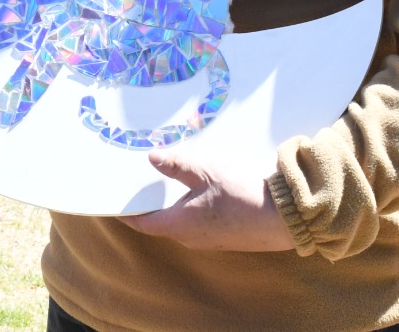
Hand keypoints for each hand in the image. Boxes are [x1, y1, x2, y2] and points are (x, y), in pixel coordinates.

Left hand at [120, 152, 295, 251]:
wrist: (284, 217)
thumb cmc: (241, 194)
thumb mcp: (205, 171)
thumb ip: (176, 165)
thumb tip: (151, 158)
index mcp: (179, 225)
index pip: (142, 222)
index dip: (127, 212)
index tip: (114, 199)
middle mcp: (190, 238)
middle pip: (160, 222)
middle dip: (149, 204)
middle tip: (139, 181)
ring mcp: (209, 240)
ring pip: (181, 222)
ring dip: (172, 204)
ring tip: (165, 180)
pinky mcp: (226, 237)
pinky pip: (199, 223)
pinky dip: (191, 207)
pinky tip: (197, 189)